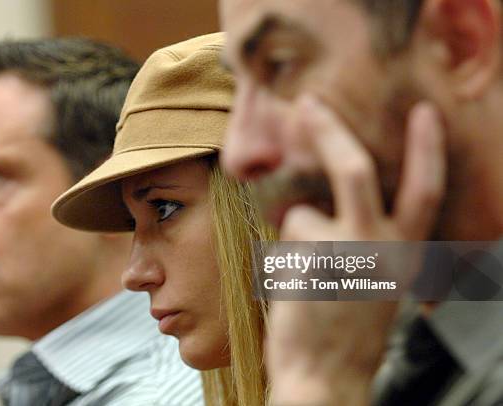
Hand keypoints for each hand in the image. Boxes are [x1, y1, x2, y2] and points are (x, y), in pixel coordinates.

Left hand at [267, 95, 445, 405]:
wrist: (325, 378)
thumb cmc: (348, 331)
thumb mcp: (377, 282)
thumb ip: (369, 241)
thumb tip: (328, 201)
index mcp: (405, 253)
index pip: (424, 189)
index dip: (425, 148)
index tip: (423, 113)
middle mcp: (380, 246)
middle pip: (355, 169)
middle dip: (330, 130)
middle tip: (308, 104)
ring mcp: (340, 251)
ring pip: (302, 214)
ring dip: (295, 239)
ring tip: (306, 278)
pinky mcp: (304, 260)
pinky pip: (283, 241)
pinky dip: (283, 259)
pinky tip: (294, 290)